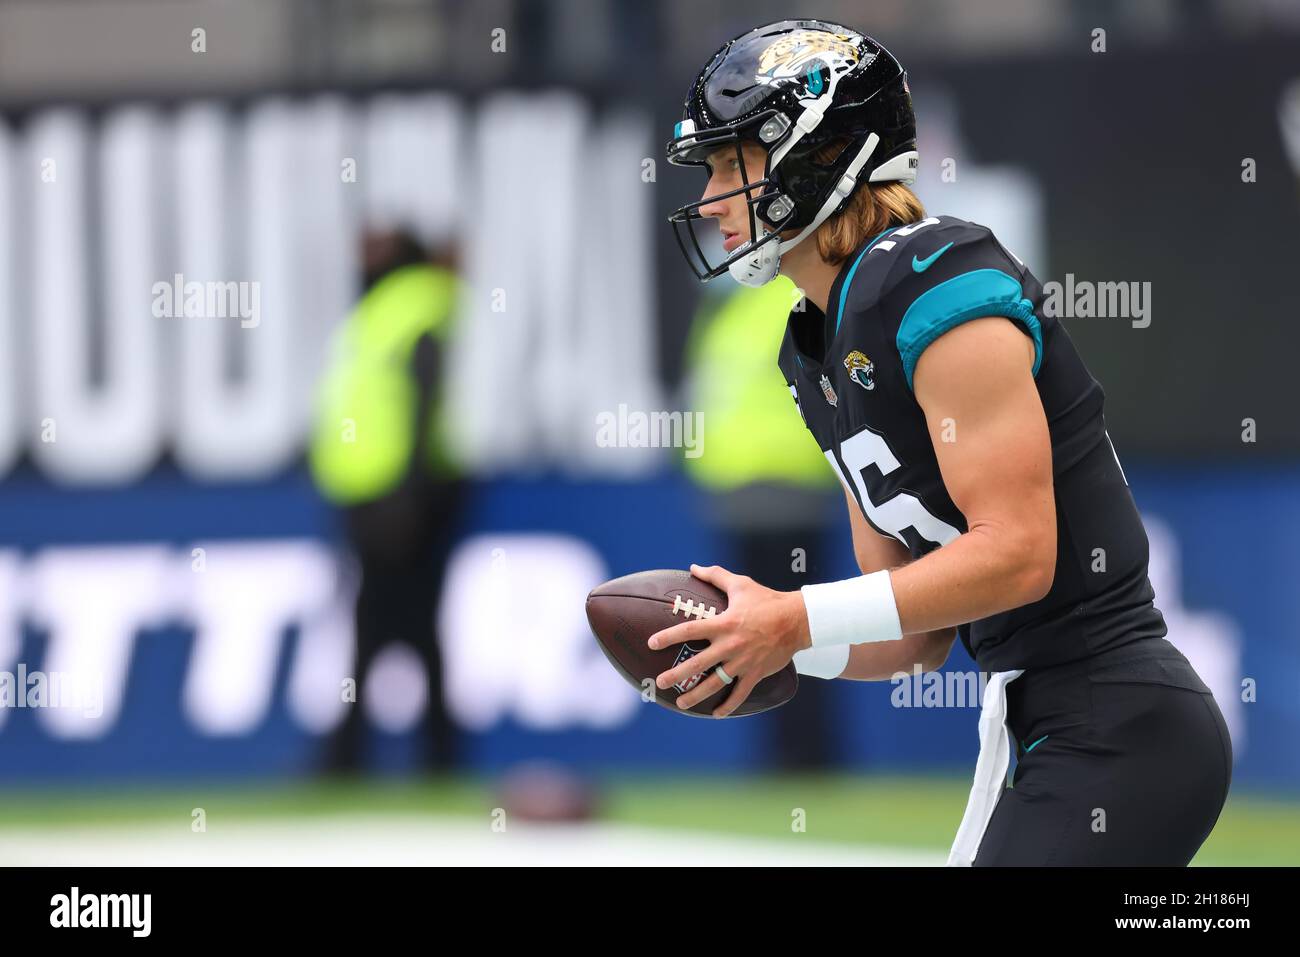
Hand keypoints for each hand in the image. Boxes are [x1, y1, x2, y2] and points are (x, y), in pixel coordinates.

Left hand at [648, 563, 810, 716]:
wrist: (796, 620)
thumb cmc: (766, 600)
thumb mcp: (740, 584)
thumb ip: (715, 575)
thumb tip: (693, 567)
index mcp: (723, 624)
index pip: (689, 631)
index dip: (669, 636)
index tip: (652, 643)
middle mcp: (730, 645)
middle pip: (697, 663)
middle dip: (676, 674)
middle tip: (659, 682)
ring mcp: (742, 662)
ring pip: (715, 683)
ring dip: (696, 695)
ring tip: (680, 703)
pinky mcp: (755, 673)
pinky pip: (740, 693)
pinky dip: (728, 706)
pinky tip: (716, 714)